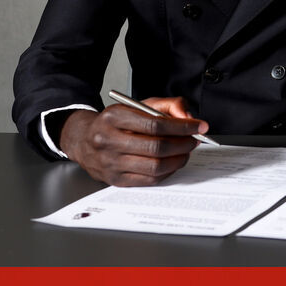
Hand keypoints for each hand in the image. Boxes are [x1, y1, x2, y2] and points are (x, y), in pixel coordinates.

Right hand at [59, 97, 208, 186]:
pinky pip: (149, 180)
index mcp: (114, 117)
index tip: (199, 127)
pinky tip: (172, 162)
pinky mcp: (115, 179)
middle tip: (194, 141)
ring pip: (155, 166)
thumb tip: (188, 118)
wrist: (86, 140)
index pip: (155, 124)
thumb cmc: (117, 122)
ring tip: (185, 151)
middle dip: (183, 145)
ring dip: (178, 160)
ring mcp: (110, 163)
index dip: (182, 127)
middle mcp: (108, 140)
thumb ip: (168, 105)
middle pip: (156, 147)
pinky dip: (167, 172)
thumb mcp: (138, 105)